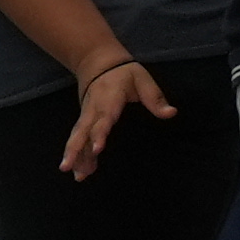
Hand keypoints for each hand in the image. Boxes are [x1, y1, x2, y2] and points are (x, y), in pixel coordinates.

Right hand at [59, 55, 167, 179]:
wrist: (98, 63)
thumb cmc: (124, 73)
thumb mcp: (143, 80)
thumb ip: (155, 98)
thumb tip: (171, 113)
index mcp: (109, 100)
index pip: (103, 120)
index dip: (99, 135)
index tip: (97, 150)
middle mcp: (93, 110)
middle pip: (82, 132)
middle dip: (75, 150)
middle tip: (68, 167)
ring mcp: (86, 115)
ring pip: (77, 137)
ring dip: (74, 156)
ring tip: (75, 175)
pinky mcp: (83, 120)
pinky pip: (78, 138)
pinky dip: (76, 153)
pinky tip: (76, 169)